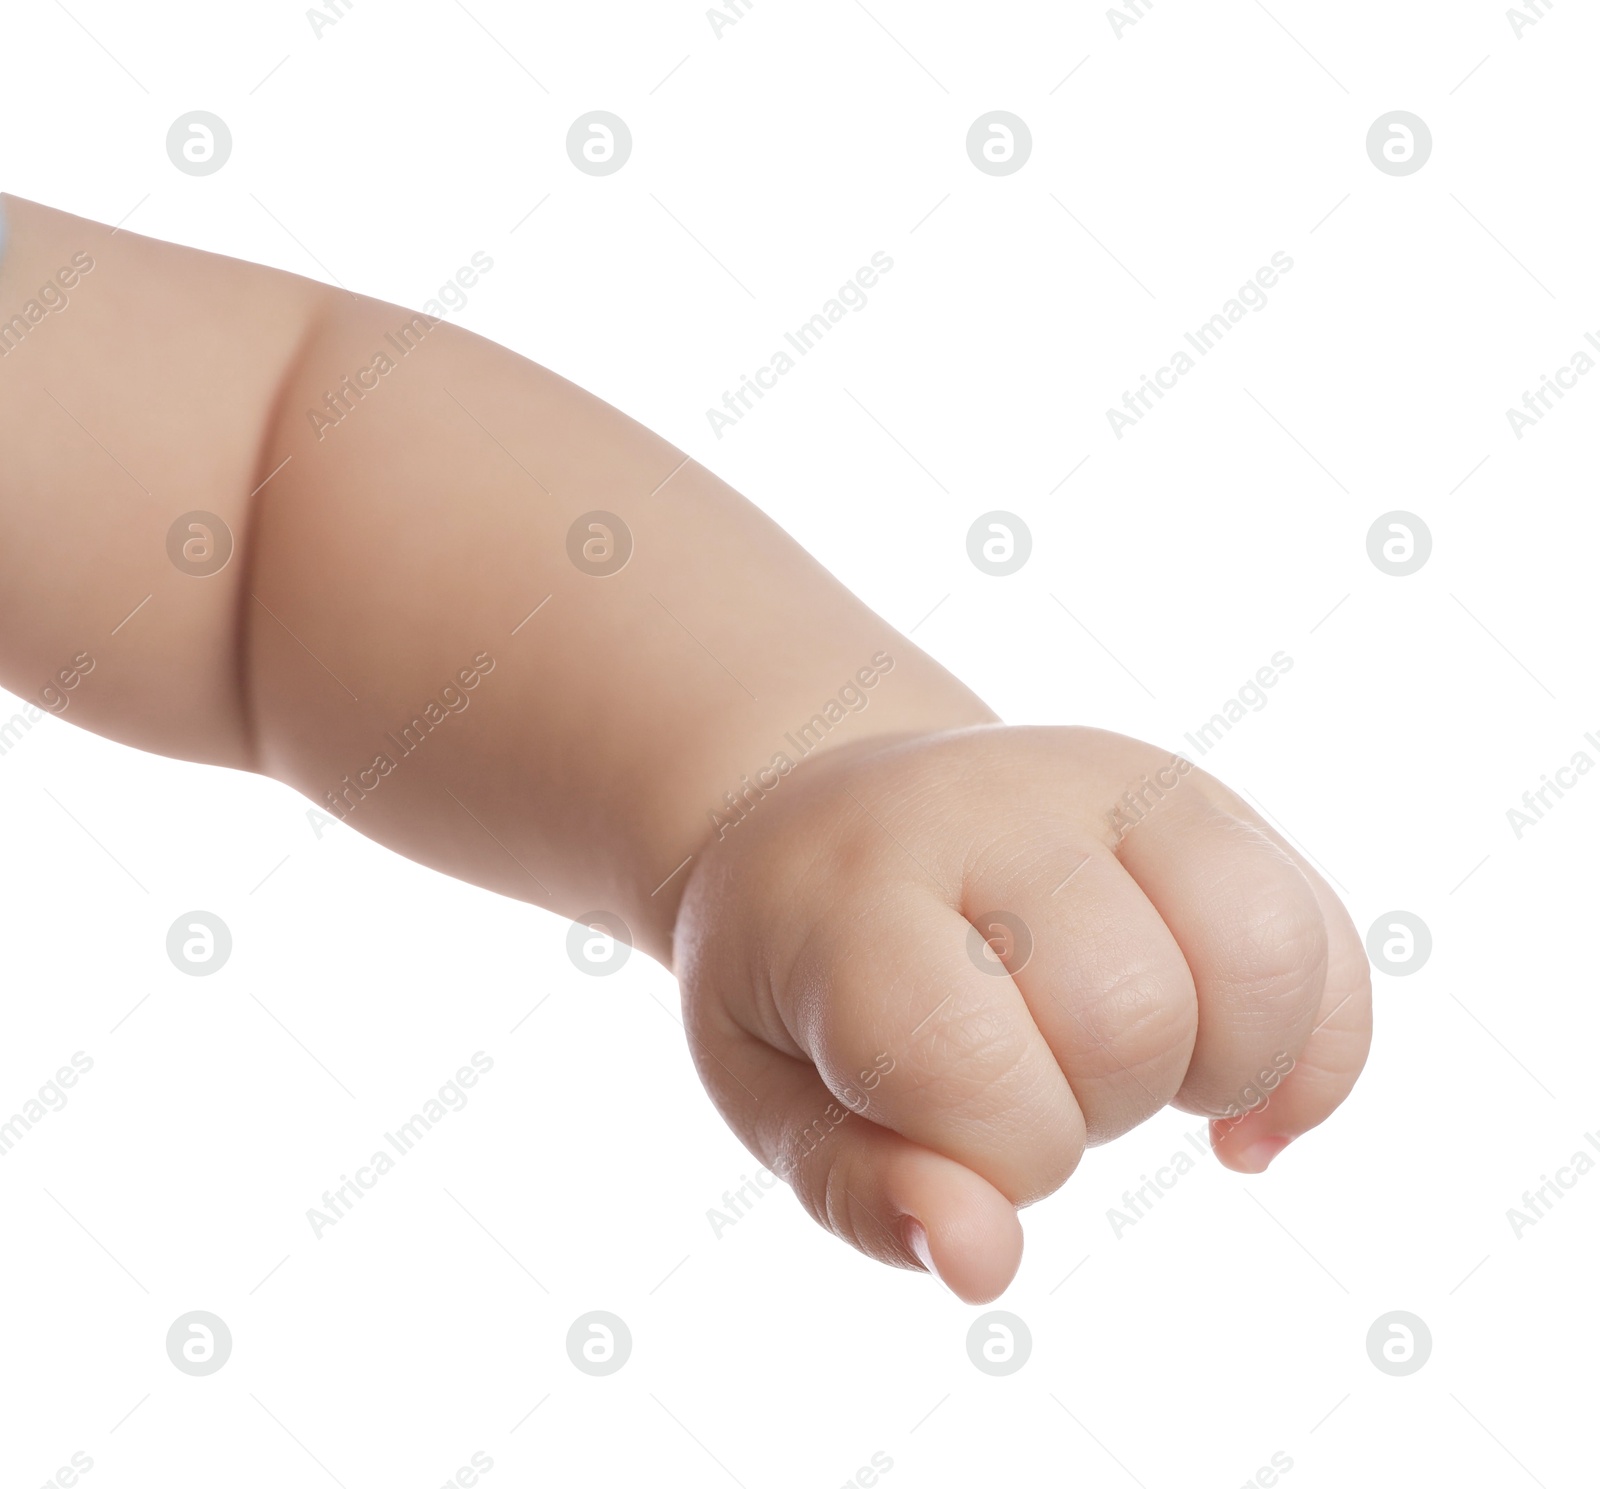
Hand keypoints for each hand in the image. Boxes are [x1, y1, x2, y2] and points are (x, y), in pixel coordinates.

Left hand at [674, 724, 1371, 1302]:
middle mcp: (994, 807)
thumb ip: (864, 1187)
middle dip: (1089, 1112)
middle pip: (1131, 1017)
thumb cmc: (799, 976)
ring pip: (1263, 957)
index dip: (990, 1160)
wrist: (825, 815)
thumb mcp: (770, 1091)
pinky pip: (1319, 936)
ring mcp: (1108, 782)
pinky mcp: (1193, 796)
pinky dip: (1312, 1051)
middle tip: (1020, 1083)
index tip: (947, 1138)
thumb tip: (983, 1265)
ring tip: (1134, 1072)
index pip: (973, 1065)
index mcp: (855, 888)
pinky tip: (1233, 1094)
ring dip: (1219, 1071)